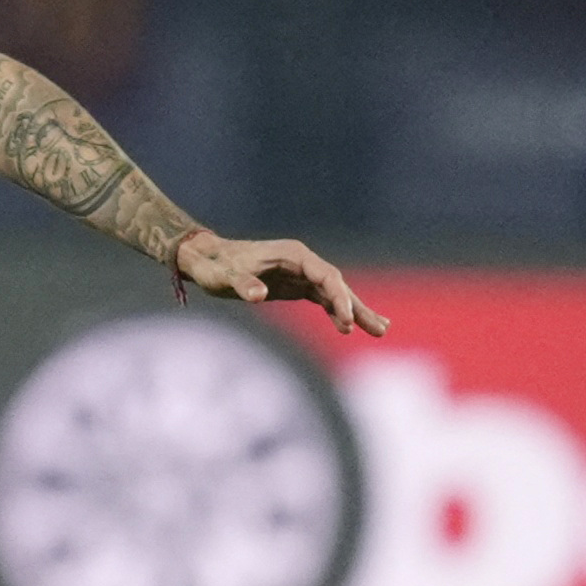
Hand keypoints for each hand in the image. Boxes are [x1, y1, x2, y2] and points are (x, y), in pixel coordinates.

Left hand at [172, 228, 388, 336]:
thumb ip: (244, 284)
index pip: (326, 276)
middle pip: (337, 284)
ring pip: (334, 293)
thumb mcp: (225, 277)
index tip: (348, 321)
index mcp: (293, 254)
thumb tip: (258, 295)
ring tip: (380, 330)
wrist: (205, 259)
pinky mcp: (295, 285)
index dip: (339, 298)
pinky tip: (351, 327)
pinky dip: (337, 312)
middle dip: (357, 306)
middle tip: (379, 329)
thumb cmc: (215, 266)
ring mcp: (301, 273)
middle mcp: (302, 261)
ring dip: (355, 311)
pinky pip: (323, 300)